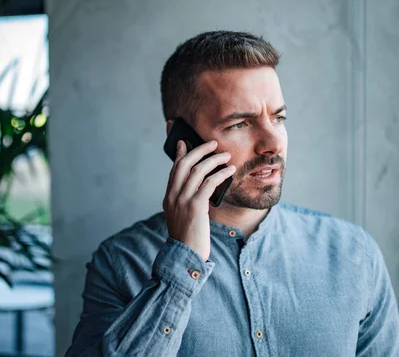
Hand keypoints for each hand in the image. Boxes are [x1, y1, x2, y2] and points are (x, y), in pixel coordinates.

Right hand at [162, 140, 235, 260]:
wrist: (185, 256)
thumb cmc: (188, 237)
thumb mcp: (183, 216)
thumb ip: (186, 200)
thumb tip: (200, 187)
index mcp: (168, 197)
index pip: (174, 169)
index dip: (180, 153)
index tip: (185, 142)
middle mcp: (173, 196)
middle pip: (184, 164)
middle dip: (199, 150)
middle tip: (213, 144)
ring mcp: (182, 200)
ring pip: (197, 170)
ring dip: (214, 160)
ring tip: (226, 155)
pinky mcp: (195, 207)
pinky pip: (208, 183)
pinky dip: (220, 174)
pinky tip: (230, 171)